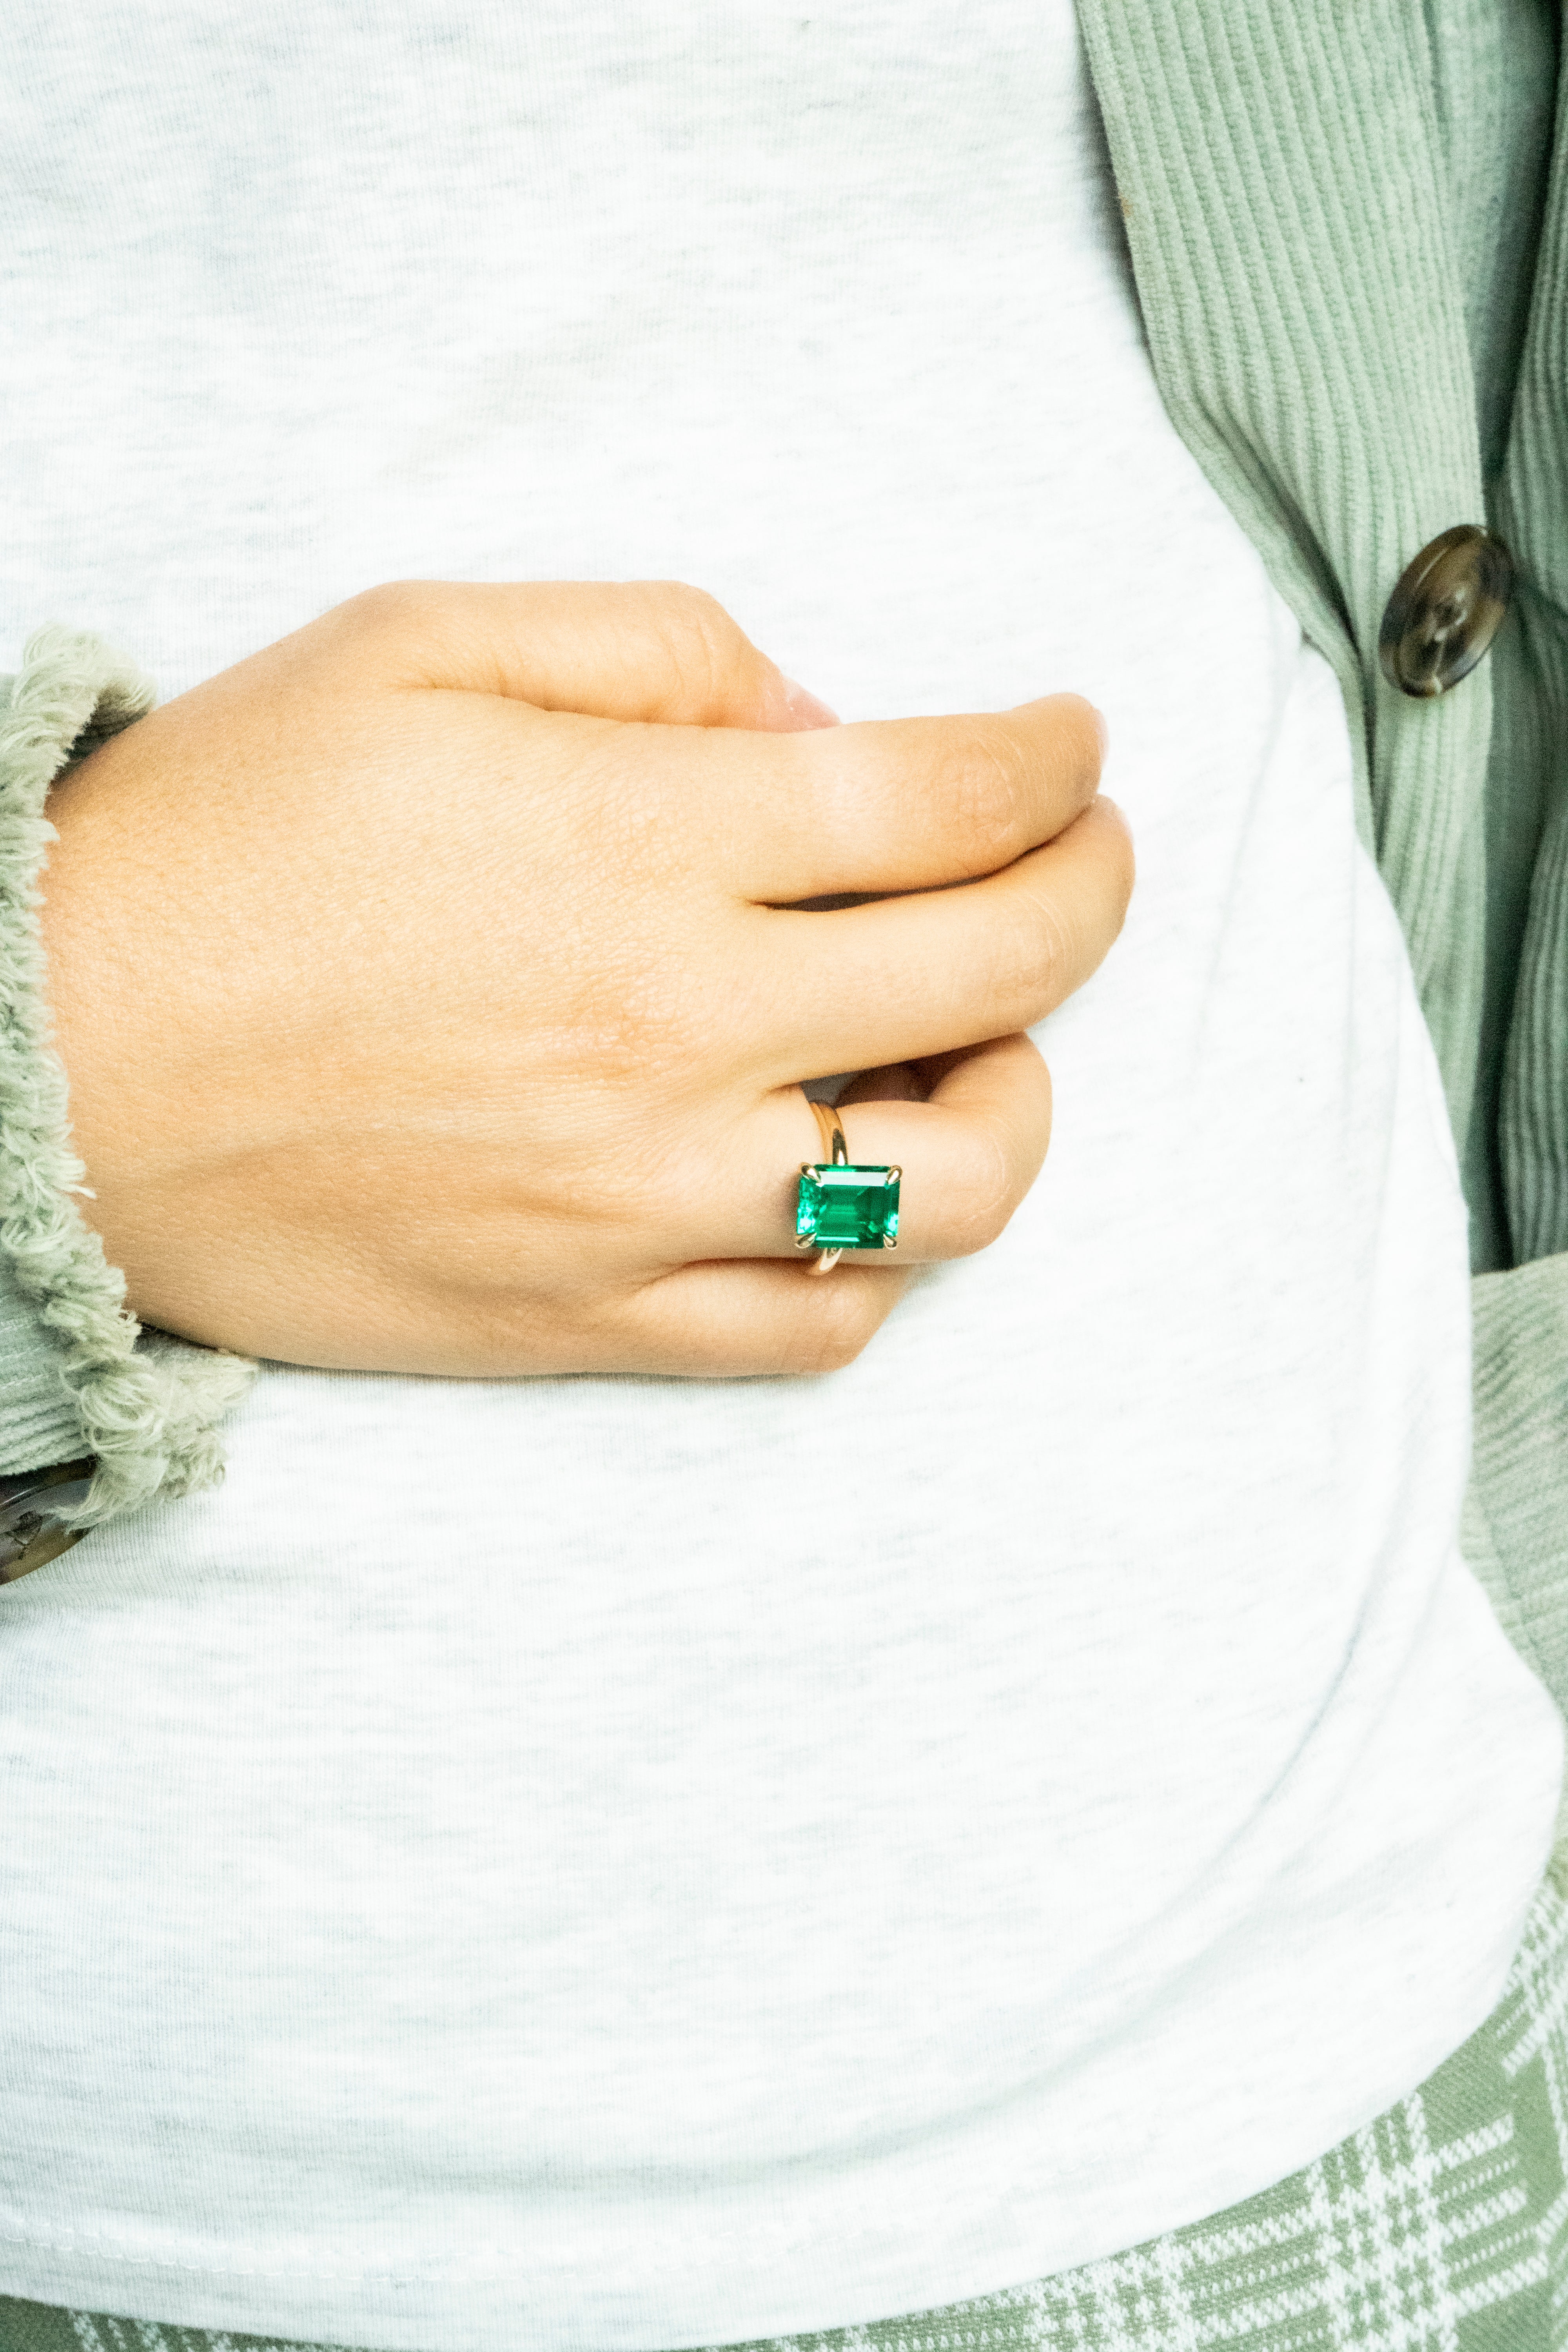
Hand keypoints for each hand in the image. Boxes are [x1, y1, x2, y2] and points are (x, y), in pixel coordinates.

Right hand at [39, 581, 1131, 1377]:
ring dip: (1018, 1103)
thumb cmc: (226, 839)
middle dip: (1092, 891)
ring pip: (953, 1188)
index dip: (1050, 760)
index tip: (1073, 744)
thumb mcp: (416, 649)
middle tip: (1089, 854)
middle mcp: (674, 1031)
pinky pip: (816, 1327)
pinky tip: (857, 1183)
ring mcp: (645, 1195)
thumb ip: (653, 651)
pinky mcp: (593, 1314)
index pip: (945, 796)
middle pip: (999, 970)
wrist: (46, 1054)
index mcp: (639, 844)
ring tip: (982, 1044)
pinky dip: (881, 1261)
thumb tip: (813, 721)